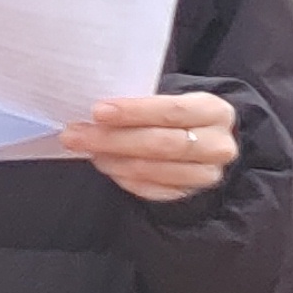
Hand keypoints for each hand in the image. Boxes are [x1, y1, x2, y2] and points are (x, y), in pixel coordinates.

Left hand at [62, 90, 237, 202]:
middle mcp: (216, 145)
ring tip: (87, 150)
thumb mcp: (176, 97)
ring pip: (152, 170)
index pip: (171, 111)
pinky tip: (106, 165)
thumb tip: (99, 111)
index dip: (133, 112)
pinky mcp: (191, 195)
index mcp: (214, 111)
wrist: (210, 140)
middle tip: (76, 135)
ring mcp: (206, 175)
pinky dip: (124, 178)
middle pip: (160, 144)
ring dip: (113, 160)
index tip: (98, 112)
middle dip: (112, 139)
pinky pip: (151, 190)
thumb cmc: (182, 114)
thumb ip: (146, 103)